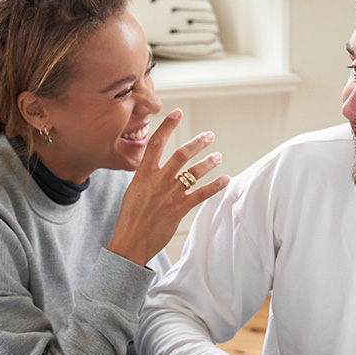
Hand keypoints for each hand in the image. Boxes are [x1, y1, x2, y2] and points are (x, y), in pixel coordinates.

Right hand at [107, 108, 229, 265]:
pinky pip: (202, 194)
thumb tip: (151, 167)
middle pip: (181, 155)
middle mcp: (158, 181)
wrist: (130, 242)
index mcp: (143, 174)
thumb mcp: (133, 191)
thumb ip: (145, 177)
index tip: (177, 112)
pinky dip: (215, 185)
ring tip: (218, 156)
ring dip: (208, 163)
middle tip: (209, 136)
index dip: (168, 126)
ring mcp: (170, 195)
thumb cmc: (130, 218)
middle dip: (197, 143)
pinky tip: (225, 179)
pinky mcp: (179, 209)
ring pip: (194, 173)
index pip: (156, 143)